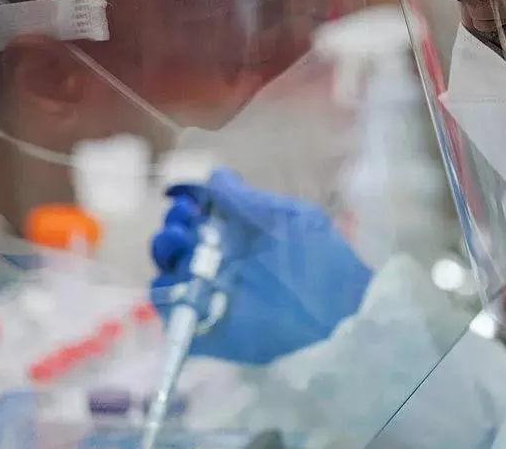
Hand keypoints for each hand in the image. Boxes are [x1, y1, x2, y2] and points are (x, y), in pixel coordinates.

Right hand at [150, 169, 371, 364]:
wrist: (339, 317)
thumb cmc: (320, 261)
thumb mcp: (289, 219)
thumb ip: (249, 200)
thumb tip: (214, 176)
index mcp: (240, 234)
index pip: (199, 214)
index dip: (186, 201)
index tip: (183, 195)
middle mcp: (222, 263)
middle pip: (177, 243)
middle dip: (172, 227)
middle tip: (184, 225)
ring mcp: (212, 296)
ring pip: (169, 273)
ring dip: (166, 255)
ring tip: (180, 245)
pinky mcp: (205, 330)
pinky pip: (172, 312)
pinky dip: (165, 297)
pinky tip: (179, 281)